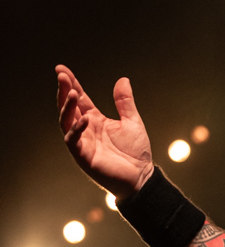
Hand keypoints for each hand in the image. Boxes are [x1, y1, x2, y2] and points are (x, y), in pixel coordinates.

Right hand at [56, 64, 153, 198]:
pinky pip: (73, 141)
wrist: (142, 177)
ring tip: (71, 92)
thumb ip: (125, 102)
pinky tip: (84, 119)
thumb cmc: (136, 152)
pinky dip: (76, 129)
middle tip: (61, 75)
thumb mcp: (132, 122)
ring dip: (67, 107)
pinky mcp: (83, 156)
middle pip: (69, 106)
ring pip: (66, 121)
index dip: (71, 83)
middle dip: (63, 90)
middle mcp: (85, 129)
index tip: (61, 69)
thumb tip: (123, 79)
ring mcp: (83, 142)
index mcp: (95, 120)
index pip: (79, 99)